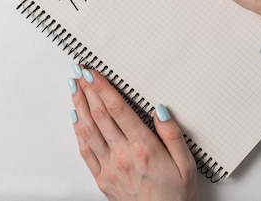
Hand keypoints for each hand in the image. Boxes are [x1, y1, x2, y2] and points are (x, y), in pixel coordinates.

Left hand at [69, 65, 197, 200]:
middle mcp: (122, 155)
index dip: (102, 88)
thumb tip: (160, 110)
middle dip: (87, 90)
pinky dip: (77, 131)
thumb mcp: (186, 163)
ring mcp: (109, 167)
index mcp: (144, 147)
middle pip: (99, 115)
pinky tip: (75, 119)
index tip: (93, 73)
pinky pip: (85, 150)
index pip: (117, 109)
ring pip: (88, 129)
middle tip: (79, 72)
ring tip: (73, 88)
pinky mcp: (102, 178)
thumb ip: (173, 134)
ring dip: (78, 106)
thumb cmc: (175, 197)